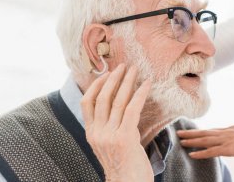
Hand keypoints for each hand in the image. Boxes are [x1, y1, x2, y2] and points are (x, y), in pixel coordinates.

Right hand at [80, 64, 152, 181]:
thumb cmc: (123, 167)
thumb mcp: (109, 146)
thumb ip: (110, 128)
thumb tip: (121, 109)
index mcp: (91, 134)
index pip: (86, 103)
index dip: (96, 85)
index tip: (106, 74)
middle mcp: (97, 133)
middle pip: (102, 98)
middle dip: (113, 79)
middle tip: (123, 66)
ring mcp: (110, 135)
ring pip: (117, 101)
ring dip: (127, 82)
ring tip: (134, 70)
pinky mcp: (125, 137)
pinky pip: (132, 109)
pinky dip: (140, 94)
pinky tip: (146, 84)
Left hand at [177, 125, 233, 158]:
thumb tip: (231, 132)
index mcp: (227, 130)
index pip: (210, 130)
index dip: (198, 131)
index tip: (189, 131)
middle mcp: (223, 133)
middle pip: (203, 132)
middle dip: (190, 133)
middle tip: (178, 133)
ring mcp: (225, 140)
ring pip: (204, 140)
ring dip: (191, 141)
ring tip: (180, 141)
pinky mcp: (228, 149)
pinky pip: (210, 151)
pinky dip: (200, 153)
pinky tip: (192, 154)